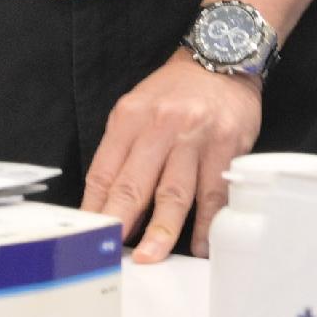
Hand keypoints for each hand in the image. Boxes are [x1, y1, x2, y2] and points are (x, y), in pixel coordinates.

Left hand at [83, 52, 263, 261]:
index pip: (104, 171)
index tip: (90, 235)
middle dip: (122, 223)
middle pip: (136, 184)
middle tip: (113, 254)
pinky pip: (214, 193)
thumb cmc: (177, 91)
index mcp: (130, 118)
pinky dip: (207, 223)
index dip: (95, 208)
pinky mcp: (226, 147)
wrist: (223, 60)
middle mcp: (161, 126)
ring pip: (175, 193)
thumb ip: (122, 151)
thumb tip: (108, 201)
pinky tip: (201, 244)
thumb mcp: (137, 108)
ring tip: (151, 255)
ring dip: (162, 230)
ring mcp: (195, 138)